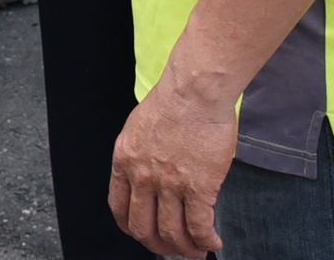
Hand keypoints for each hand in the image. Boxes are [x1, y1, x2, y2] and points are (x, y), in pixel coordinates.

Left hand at [108, 75, 238, 257]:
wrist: (194, 90)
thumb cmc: (173, 100)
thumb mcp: (139, 128)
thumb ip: (139, 155)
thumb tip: (148, 174)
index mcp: (124, 161)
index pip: (119, 208)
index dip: (132, 228)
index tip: (144, 234)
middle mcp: (142, 177)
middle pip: (143, 228)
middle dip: (158, 245)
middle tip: (172, 248)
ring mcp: (169, 184)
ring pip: (172, 233)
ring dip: (185, 249)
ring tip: (197, 250)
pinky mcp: (198, 187)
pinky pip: (199, 227)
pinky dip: (206, 241)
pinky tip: (214, 242)